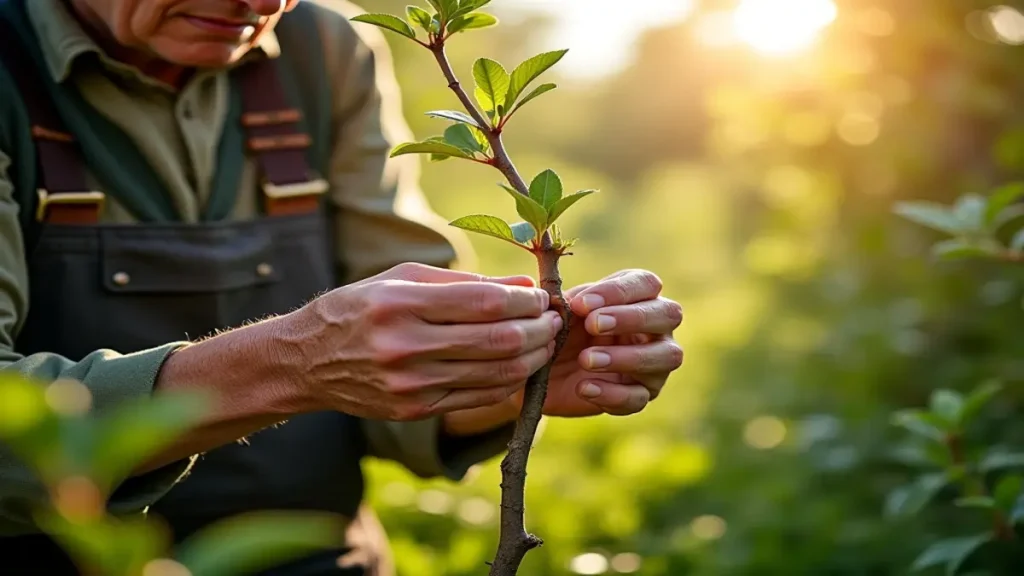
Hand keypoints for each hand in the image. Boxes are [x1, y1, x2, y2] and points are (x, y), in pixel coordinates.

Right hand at [281, 263, 562, 420]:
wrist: (307, 361)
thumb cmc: (359, 307)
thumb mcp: (402, 279)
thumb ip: (464, 282)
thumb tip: (523, 287)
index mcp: (401, 304)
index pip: (485, 303)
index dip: (526, 302)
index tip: (542, 297)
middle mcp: (406, 346)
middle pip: (500, 340)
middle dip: (540, 330)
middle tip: (554, 320)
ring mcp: (411, 385)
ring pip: (497, 374)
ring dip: (533, 358)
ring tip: (545, 342)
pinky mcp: (415, 411)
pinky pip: (480, 398)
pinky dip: (509, 382)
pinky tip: (518, 365)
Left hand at [527, 269, 683, 416]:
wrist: (546, 372)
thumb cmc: (562, 330)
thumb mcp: (562, 312)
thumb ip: (570, 303)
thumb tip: (575, 303)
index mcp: (639, 296)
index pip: (646, 283)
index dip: (617, 291)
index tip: (581, 304)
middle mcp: (658, 327)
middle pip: (668, 314)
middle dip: (631, 318)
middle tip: (593, 324)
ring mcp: (657, 363)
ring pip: (666, 357)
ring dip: (627, 357)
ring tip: (587, 359)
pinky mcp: (643, 394)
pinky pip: (639, 397)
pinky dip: (611, 394)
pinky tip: (584, 387)